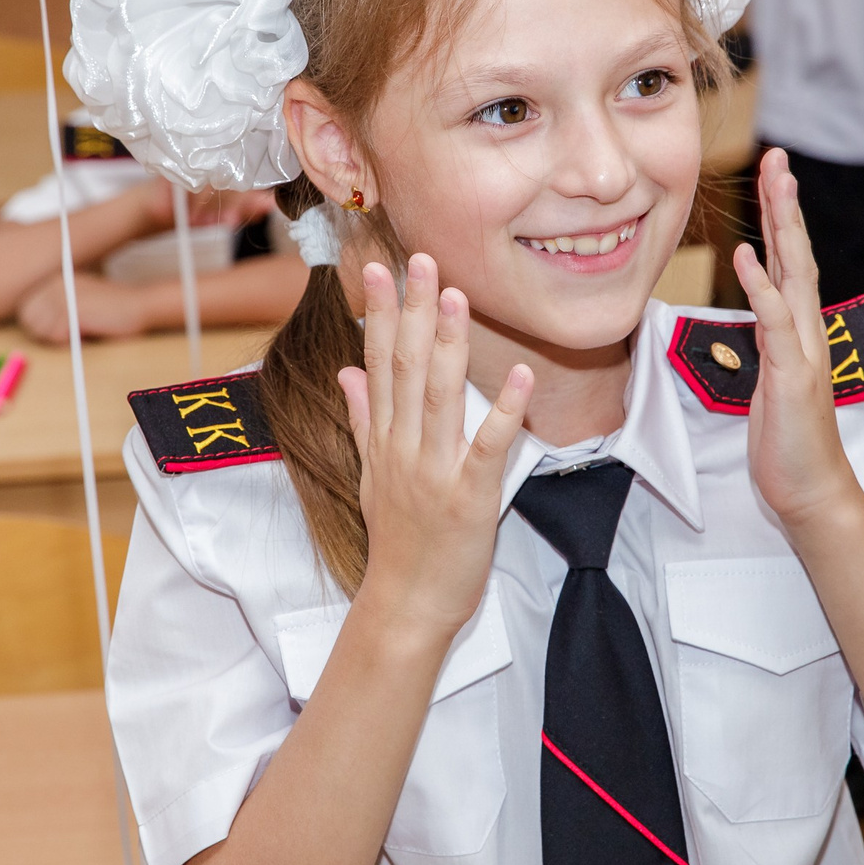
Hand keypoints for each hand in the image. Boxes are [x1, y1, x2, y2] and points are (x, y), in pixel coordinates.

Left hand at [14, 271, 153, 341]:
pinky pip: (56, 336)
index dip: (40, 327)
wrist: (139, 305)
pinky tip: (86, 334)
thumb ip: (54, 308)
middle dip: (45, 333)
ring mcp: (62, 295)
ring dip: (58, 338)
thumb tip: (32, 327)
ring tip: (80, 332)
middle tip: (69, 334)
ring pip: (41, 330)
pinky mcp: (72, 309)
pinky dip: (68, 342)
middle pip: (28, 321)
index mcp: (53, 280)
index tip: (60, 330)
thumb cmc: (110, 310)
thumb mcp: (77, 302)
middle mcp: (53, 283)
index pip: (25, 311)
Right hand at [338, 255, 530, 636]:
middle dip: (414, 311)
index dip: (380, 313)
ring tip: (457, 296)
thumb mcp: (369, 476)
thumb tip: (345, 372)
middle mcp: (403, 447)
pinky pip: (487, 448)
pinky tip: (519, 376)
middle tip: (422, 258)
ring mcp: (434, 471)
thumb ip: (361, 418)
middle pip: (407, 368)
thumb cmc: (396, 542)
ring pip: (440, 397)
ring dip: (449, 345)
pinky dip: (504, 411)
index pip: (378, 363)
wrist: (405, 605)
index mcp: (383, 439)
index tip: (379, 267)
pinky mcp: (468, 498)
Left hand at [733, 148, 863, 530]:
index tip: (772, 173)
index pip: (788, 259)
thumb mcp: (770, 376)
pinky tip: (747, 255)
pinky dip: (761, 286)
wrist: (810, 489)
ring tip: (774, 183)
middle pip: (796, 252)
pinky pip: (776, 322)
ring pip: (794, 274)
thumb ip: (767, 337)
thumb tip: (757, 304)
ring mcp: (803, 349)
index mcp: (797, 328)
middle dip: (785, 203)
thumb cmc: (787, 438)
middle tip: (778, 156)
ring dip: (782, 227)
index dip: (780, 215)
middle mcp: (806, 329)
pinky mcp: (794, 375)